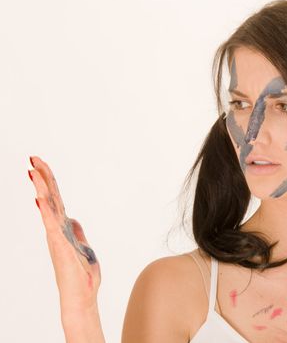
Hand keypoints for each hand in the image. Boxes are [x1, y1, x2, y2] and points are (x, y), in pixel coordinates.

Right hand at [28, 156, 100, 316]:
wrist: (82, 298)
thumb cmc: (82, 275)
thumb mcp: (83, 246)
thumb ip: (76, 231)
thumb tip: (72, 218)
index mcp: (63, 228)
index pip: (55, 200)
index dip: (49, 182)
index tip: (40, 165)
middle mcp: (57, 230)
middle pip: (49, 198)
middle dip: (42, 178)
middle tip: (32, 158)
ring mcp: (56, 238)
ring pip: (47, 208)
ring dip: (41, 189)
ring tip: (33, 171)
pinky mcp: (60, 247)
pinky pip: (51, 225)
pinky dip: (46, 211)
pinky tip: (40, 198)